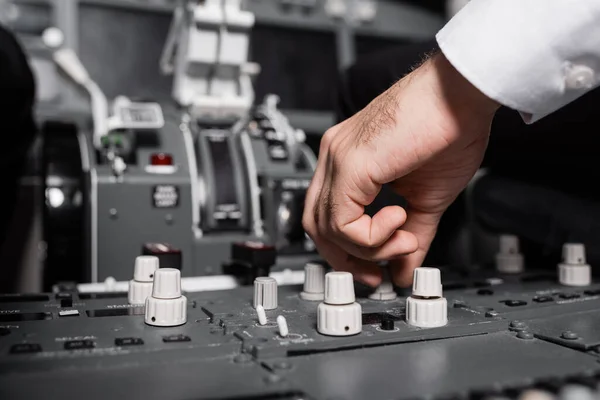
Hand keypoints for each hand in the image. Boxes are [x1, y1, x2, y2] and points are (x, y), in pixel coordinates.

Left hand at [302, 53, 499, 286]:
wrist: (464, 94)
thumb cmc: (449, 130)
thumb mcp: (426, 200)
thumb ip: (409, 236)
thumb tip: (403, 270)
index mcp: (348, 161)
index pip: (326, 217)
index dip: (346, 251)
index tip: (375, 270)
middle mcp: (335, 157)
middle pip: (316, 225)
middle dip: (346, 258)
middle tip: (377, 274)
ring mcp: (338, 157)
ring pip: (325, 227)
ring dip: (368, 248)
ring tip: (405, 238)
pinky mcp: (350, 163)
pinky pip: (341, 221)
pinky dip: (369, 236)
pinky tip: (398, 220)